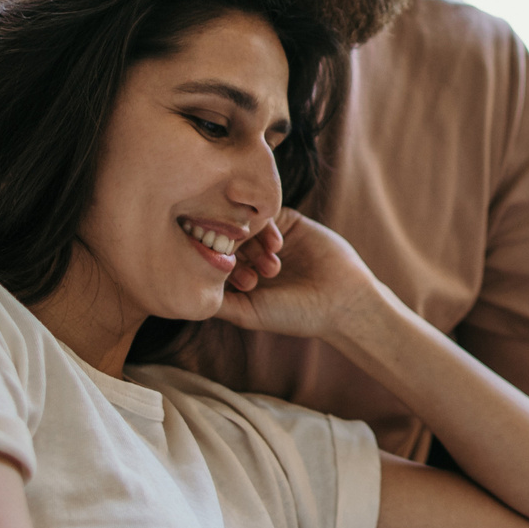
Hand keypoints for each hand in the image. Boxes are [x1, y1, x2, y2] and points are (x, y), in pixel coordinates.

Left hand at [209, 210, 384, 341]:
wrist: (343, 300)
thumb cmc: (294, 314)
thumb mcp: (249, 313)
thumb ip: (218, 302)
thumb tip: (185, 289)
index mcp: (238, 277)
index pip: (213, 258)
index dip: (215, 263)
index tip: (228, 276)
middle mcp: (250, 255)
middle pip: (226, 238)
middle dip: (235, 253)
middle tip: (249, 273)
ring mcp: (269, 236)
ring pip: (245, 225)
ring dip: (253, 244)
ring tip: (272, 268)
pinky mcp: (289, 221)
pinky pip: (268, 213)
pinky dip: (267, 227)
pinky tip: (277, 247)